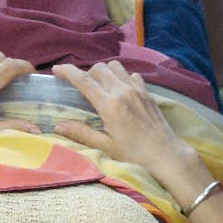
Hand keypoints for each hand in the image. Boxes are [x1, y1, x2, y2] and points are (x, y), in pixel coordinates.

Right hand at [50, 61, 205, 195]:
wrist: (166, 155)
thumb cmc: (135, 155)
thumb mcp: (106, 147)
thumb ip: (82, 133)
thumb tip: (58, 126)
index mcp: (110, 105)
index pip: (84, 80)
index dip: (68, 71)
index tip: (57, 70)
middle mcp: (123, 91)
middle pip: (99, 68)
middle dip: (86, 73)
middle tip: (82, 87)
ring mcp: (137, 89)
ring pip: (115, 66)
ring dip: (104, 72)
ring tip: (101, 87)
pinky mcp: (147, 92)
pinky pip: (131, 75)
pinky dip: (122, 77)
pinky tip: (121, 91)